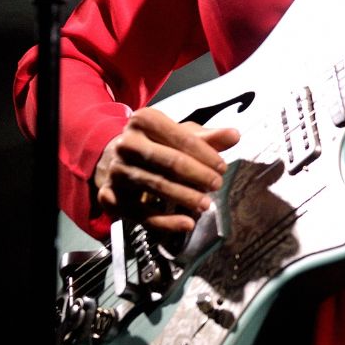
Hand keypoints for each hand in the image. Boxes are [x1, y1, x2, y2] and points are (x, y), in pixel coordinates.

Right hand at [93, 109, 239, 235]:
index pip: (180, 137)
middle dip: (198, 175)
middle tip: (217, 185)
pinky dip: (165, 221)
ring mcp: (117, 171)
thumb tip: (234, 136)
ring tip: (205, 205)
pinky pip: (141, 213)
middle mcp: (126, 143)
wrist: (112, 159)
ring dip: (185, 197)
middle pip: (168, 161)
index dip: (205, 154)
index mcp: (143, 120)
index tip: (221, 168)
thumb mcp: (178, 135)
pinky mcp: (110, 196)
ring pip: (156, 186)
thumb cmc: (153, 145)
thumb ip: (207, 137)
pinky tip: (186, 223)